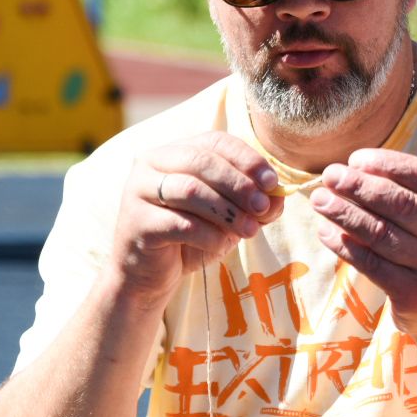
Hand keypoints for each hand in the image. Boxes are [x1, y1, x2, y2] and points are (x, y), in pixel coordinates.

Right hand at [114, 132, 284, 299]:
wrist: (150, 274)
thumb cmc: (192, 238)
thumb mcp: (229, 217)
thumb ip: (254, 203)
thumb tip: (279, 195)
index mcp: (176, 152)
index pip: (216, 142)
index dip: (247, 159)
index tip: (272, 182)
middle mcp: (152, 163)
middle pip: (201, 161)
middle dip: (238, 184)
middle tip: (262, 207)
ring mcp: (139, 190)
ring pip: (190, 190)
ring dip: (227, 212)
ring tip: (250, 231)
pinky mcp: (137, 223)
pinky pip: (180, 224)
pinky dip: (209, 235)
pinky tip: (221, 245)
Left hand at [308, 148, 416, 336]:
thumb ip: (406, 191)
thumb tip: (351, 168)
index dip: (388, 164)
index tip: (355, 159)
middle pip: (401, 204)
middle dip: (360, 186)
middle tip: (330, 175)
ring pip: (381, 233)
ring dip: (344, 213)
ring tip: (320, 200)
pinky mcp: (414, 293)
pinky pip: (370, 263)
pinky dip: (343, 245)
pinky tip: (324, 232)